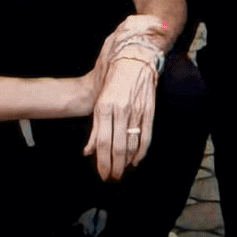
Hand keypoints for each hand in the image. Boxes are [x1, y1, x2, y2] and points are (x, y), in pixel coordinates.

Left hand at [87, 54, 157, 178]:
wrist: (134, 58)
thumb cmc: (112, 80)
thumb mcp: (97, 102)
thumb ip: (94, 128)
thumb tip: (87, 151)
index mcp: (104, 108)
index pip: (102, 142)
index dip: (102, 162)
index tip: (102, 174)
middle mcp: (120, 110)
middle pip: (117, 147)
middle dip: (115, 166)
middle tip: (113, 178)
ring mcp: (136, 111)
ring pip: (132, 144)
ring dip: (127, 162)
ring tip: (123, 172)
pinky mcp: (149, 110)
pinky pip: (146, 136)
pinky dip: (142, 151)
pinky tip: (137, 160)